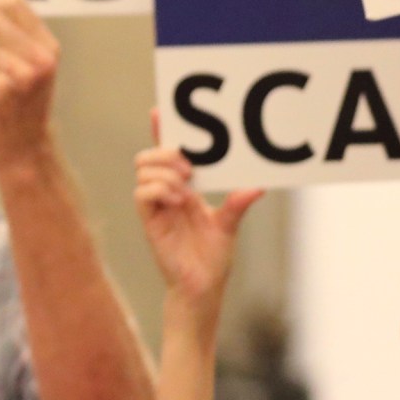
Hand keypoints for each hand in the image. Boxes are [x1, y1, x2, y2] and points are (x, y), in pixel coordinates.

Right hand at [133, 145, 261, 309]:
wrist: (202, 287)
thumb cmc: (212, 258)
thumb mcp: (230, 224)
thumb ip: (238, 203)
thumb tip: (258, 186)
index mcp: (184, 188)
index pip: (167, 154)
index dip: (161, 132)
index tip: (160, 111)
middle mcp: (167, 193)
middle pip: (149, 157)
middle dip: (165, 152)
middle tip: (188, 164)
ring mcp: (156, 206)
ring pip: (144, 171)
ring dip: (165, 172)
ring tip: (186, 187)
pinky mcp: (150, 221)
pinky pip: (142, 194)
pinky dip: (159, 190)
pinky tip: (178, 199)